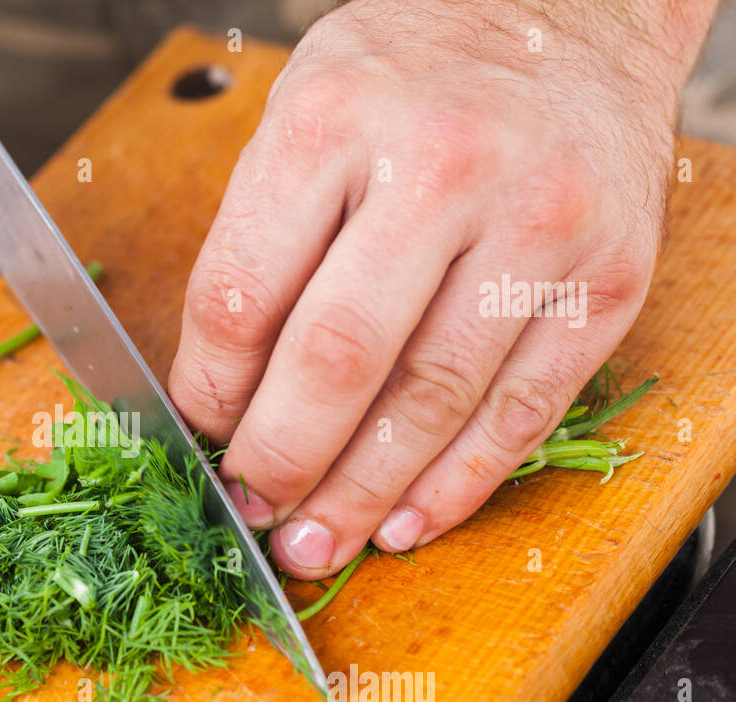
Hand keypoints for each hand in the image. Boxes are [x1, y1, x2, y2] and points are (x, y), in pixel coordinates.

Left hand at [168, 0, 714, 579]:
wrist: (568, 15)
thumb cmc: (411, 74)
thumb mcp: (304, 115)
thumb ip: (260, 241)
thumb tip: (223, 391)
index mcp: (333, 122)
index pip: (241, 296)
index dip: (208, 393)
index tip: (201, 435)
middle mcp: (441, 168)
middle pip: (336, 359)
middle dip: (281, 461)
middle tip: (253, 512)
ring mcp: (536, 224)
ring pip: (432, 399)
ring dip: (362, 494)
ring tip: (317, 544)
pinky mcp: (606, 279)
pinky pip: (523, 409)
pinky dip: (457, 483)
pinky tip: (406, 521)